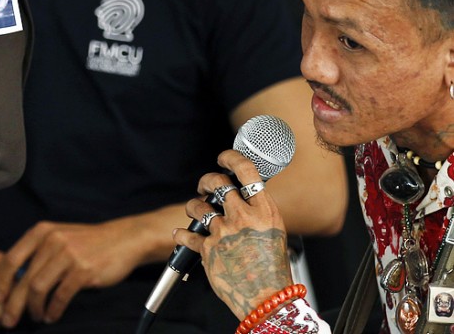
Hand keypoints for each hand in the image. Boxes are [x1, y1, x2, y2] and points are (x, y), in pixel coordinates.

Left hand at [0, 220, 145, 326]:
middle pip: (23, 279)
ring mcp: (67, 255)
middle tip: (7, 320)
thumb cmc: (86, 242)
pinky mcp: (83, 270)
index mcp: (40, 232)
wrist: (122, 239)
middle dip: (13, 303)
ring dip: (33, 308)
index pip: (11, 258)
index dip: (0, 281)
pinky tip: (51, 316)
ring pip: (38, 288)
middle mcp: (51, 241)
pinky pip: (60, 295)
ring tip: (35, 317)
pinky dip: (53, 310)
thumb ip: (37, 254)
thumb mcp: (57, 238)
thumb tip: (14, 281)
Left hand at [173, 150, 292, 319]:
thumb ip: (257, 213)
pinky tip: (182, 234)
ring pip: (198, 205)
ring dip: (194, 206)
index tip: (223, 157)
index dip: (231, 158)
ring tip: (196, 210)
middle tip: (203, 186)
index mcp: (265, 211)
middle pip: (217, 183)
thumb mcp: (274, 233)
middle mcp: (243, 218)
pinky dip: (182, 234)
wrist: (267, 300)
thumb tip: (242, 197)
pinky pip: (186, 233)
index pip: (247, 172)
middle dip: (206, 180)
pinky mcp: (208, 249)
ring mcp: (223, 232)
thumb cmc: (272, 270)